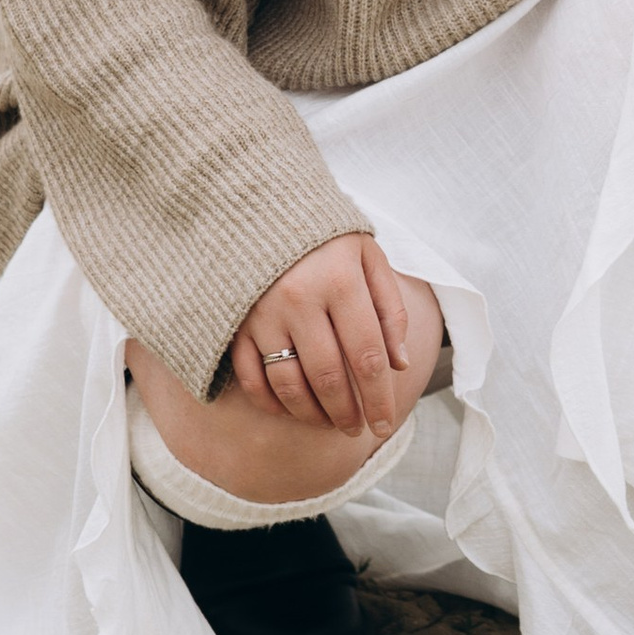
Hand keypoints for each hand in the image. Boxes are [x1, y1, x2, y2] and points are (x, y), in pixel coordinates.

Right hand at [231, 233, 414, 437]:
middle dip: (348, 413)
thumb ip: (388, 307)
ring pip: (289, 384)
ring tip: (330, 424)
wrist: (258, 203)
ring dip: (312, 415)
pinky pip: (251, 378)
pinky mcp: (234, 323)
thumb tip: (400, 363)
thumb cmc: (323, 233)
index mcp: (338, 279)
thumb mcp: (367, 254)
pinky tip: (291, 410)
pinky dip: (271, 403)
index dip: (379, 397)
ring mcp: (261, 314)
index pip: (366, 355)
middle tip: (358, 431)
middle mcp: (298, 299)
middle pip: (329, 377)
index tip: (386, 423)